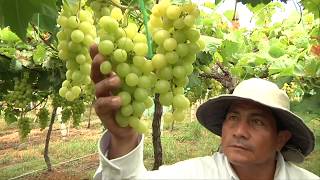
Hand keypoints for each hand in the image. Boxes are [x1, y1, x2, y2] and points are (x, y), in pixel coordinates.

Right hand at [90, 44, 138, 158]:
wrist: (131, 126)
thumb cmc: (134, 102)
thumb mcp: (139, 86)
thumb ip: (140, 73)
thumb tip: (149, 55)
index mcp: (110, 77)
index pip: (103, 63)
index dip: (98, 54)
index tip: (96, 44)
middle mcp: (103, 86)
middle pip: (95, 73)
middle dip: (97, 64)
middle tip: (102, 58)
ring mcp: (100, 98)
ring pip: (98, 88)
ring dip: (107, 82)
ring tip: (117, 80)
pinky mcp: (102, 112)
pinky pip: (102, 105)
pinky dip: (110, 102)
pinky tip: (119, 100)